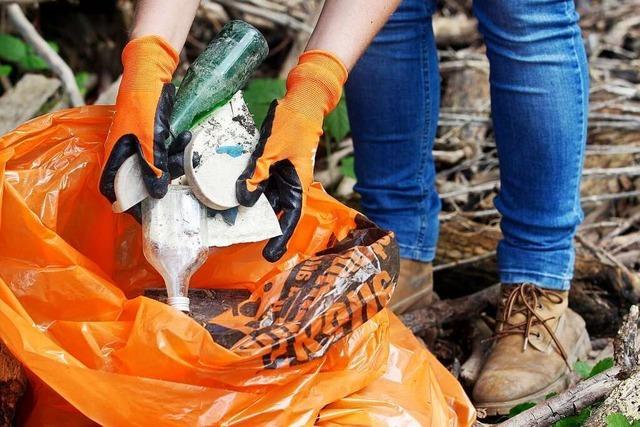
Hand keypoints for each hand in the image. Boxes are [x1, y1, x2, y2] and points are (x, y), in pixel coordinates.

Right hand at [99, 35, 190, 212]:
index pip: (113, 192)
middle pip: (139, 182)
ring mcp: (137, 147)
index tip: (147, 216)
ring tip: (184, 145)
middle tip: (177, 174)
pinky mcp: (151, 140)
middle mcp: (123, 155)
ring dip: (173, 161)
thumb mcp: (150, 140)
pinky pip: (163, 153)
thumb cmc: (144, 105)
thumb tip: (156, 195)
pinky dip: (175, 149)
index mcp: (114, 157)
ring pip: (156, 168)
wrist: (151, 74)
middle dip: (160, 180)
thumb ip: (153, 168)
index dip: (128, 206)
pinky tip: (184, 137)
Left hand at [236, 51, 347, 261]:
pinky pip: (255, 181)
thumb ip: (256, 174)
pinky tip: (226, 192)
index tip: (269, 256)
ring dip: (247, 206)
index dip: (280, 239)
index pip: (290, 219)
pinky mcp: (268, 164)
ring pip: (262, 197)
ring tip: (225, 217)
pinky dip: (244, 188)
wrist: (299, 102)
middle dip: (257, 225)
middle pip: (273, 212)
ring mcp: (278, 174)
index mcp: (298, 185)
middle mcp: (288, 184)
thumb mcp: (272, 151)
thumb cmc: (292, 126)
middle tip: (235, 236)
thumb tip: (241, 199)